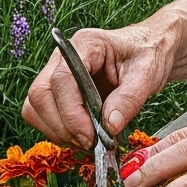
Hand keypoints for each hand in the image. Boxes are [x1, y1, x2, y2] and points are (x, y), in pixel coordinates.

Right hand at [21, 19, 179, 149]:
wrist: (150, 50)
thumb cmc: (148, 55)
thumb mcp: (147, 74)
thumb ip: (129, 98)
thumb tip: (109, 126)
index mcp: (85, 44)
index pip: (61, 79)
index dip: (71, 113)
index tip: (90, 136)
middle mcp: (62, 57)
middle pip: (40, 95)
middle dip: (62, 126)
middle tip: (90, 143)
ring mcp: (56, 74)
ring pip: (35, 108)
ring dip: (58, 132)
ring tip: (89, 140)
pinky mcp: (57, 92)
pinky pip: (42, 116)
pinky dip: (59, 132)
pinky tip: (84, 135)